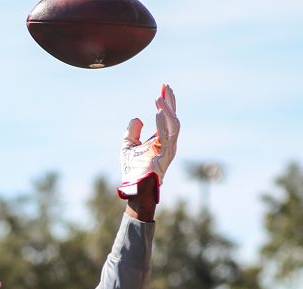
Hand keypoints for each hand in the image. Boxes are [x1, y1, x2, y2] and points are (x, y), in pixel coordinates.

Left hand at [118, 84, 178, 200]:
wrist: (134, 187)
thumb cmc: (132, 169)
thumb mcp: (128, 145)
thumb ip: (133, 131)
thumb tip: (137, 118)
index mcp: (163, 140)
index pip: (168, 117)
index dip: (168, 103)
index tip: (164, 88)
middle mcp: (169, 143)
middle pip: (174, 118)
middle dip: (171, 102)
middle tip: (166, 88)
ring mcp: (170, 149)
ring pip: (174, 125)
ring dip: (167, 110)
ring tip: (159, 98)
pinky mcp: (165, 155)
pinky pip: (167, 135)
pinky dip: (162, 122)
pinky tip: (157, 111)